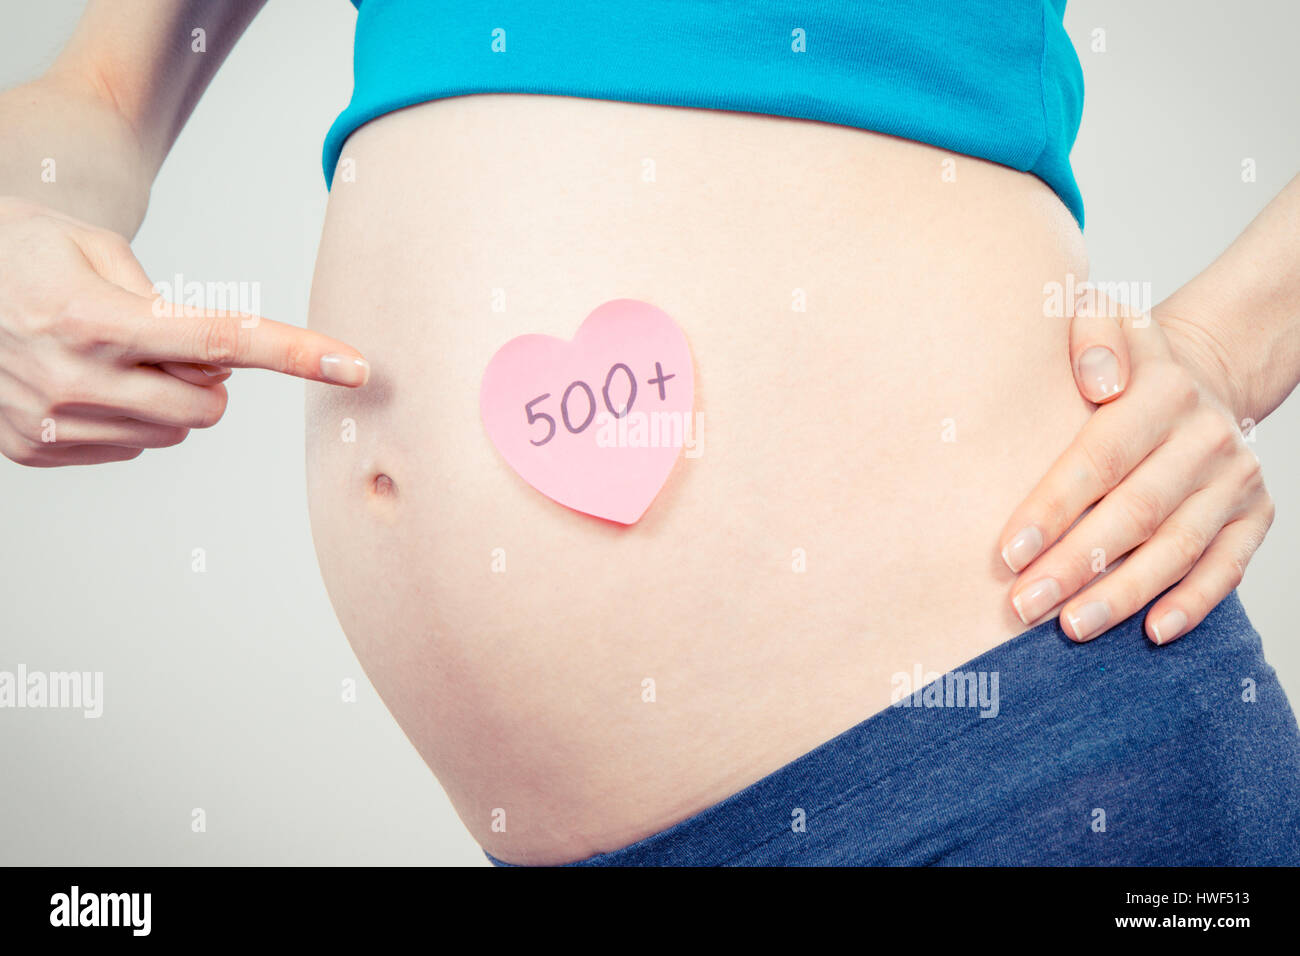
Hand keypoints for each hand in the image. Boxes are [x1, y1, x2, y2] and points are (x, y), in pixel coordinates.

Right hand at [0, 197, 368, 466]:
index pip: (222, 341)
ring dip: (169, 396)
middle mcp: (72, 379)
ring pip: (175, 432)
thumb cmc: (24, 251)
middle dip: (210, 377)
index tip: (355, 365)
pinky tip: (89, 381)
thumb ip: (169, 303)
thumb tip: (222, 363)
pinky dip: (131, 416)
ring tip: (113, 354)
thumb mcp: (97, 249)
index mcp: (94, 317)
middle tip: (165, 339)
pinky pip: (133, 448)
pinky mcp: (36, 451)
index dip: (296, 353)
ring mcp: (51, 424)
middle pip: (210, 405)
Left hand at [999, 289, 1272, 643]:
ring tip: (1071, 628)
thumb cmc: (1123, 363)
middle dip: (1077, 565)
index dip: (1054, 508)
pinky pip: (1227, 566)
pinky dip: (1194, 603)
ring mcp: (1233, 480)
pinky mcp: (1254, 515)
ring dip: (1124, 594)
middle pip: (1135, 512)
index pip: (1100, 458)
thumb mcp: (1102, 320)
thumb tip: (1098, 382)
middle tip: (1023, 606)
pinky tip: (1153, 633)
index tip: (1009, 552)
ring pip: (1177, 548)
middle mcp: (1204, 437)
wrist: (1199, 373)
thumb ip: (1090, 337)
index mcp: (1162, 390)